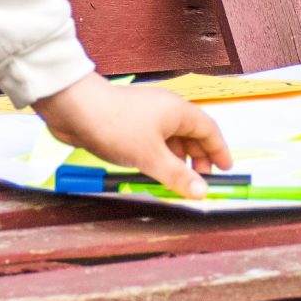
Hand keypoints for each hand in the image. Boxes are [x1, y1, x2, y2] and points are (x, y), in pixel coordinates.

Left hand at [32, 74, 232, 198]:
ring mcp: (146, 114)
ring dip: (176, 159)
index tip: (225, 169)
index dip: (219, 150)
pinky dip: (157, 155)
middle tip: (200, 180)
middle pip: (191, 133)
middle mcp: (165, 109)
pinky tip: (151, 170)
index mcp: (178, 110)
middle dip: (197, 158)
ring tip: (175, 180)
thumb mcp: (151, 157)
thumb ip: (178, 176)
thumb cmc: (116, 125)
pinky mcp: (128, 121)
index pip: (209, 130)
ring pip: (170, 138)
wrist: (75, 108)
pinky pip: (152, 140)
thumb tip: (202, 192)